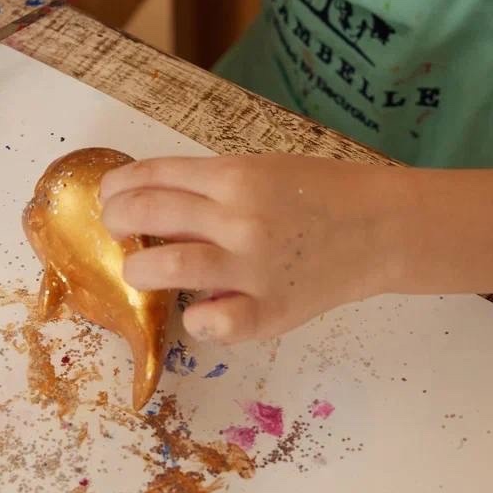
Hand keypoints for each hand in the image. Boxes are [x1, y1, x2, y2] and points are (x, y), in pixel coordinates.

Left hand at [100, 154, 402, 342]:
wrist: (381, 227)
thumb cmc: (320, 193)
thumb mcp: (263, 169)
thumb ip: (210, 185)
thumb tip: (148, 199)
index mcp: (235, 175)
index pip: (152, 176)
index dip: (119, 187)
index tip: (111, 197)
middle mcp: (239, 217)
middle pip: (148, 214)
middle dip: (118, 221)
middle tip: (119, 230)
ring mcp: (254, 267)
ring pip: (169, 266)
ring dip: (139, 269)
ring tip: (141, 270)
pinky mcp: (271, 311)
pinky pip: (215, 324)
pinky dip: (196, 320)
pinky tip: (198, 312)